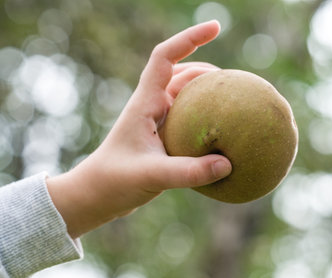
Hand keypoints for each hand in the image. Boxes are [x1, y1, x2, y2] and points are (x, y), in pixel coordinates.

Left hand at [47, 21, 231, 237]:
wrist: (96, 195)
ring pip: (186, 96)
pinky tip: (222, 135)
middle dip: (207, 70)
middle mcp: (151, 106)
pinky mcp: (163, 137)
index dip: (189, 38)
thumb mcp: (152, 176)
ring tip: (233, 102)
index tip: (216, 28)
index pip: (165, 57)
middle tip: (235, 80)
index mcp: (144, 102)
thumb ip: (188, 172)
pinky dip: (206, 120)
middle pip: (182, 72)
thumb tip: (227, 164)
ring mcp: (157, 121)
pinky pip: (189, 120)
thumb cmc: (114, 180)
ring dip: (207, 94)